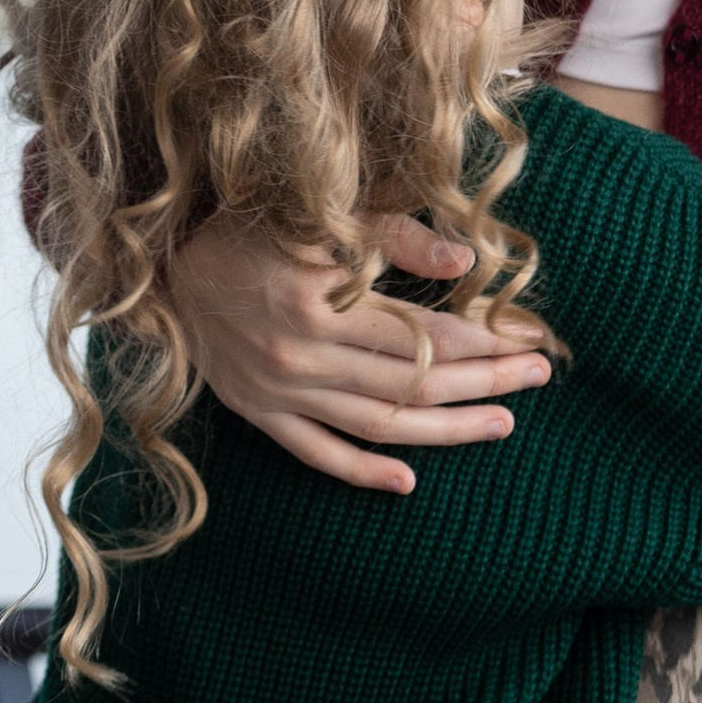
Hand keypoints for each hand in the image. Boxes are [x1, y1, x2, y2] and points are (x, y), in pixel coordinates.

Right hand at [165, 211, 551, 493]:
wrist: (163, 268)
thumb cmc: (249, 229)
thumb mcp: (317, 218)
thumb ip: (392, 237)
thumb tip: (466, 263)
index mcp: (319, 305)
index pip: (421, 333)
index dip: (481, 336)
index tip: (528, 336)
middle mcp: (302, 357)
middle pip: (413, 382)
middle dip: (484, 381)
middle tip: (538, 377)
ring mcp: (281, 394)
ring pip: (379, 426)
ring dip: (446, 431)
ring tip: (502, 425)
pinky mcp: (261, 415)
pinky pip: (319, 455)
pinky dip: (363, 474)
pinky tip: (409, 484)